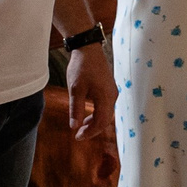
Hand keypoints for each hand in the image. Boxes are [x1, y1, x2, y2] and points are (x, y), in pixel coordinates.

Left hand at [64, 43, 118, 185]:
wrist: (88, 48)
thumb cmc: (81, 67)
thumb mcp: (75, 90)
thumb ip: (76, 109)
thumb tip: (74, 127)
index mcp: (105, 97)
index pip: (100, 122)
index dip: (89, 132)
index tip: (77, 137)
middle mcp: (112, 96)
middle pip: (105, 120)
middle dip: (92, 129)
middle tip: (79, 135)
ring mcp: (112, 91)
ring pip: (105, 113)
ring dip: (94, 122)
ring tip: (81, 126)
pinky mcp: (108, 88)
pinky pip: (105, 106)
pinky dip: (96, 113)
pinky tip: (87, 114)